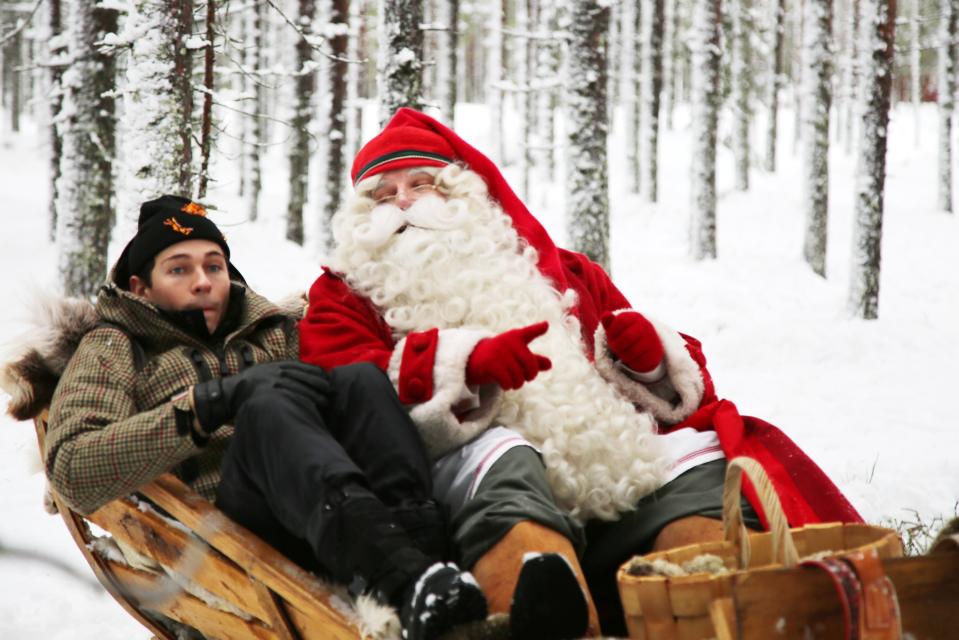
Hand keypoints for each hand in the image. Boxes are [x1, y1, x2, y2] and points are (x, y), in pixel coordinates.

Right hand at [192, 361, 331, 432]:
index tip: (328, 380)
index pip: (304, 367)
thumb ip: (283, 372)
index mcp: (278, 365)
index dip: (318, 374)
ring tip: (325, 402)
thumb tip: (306, 375)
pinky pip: (289, 397)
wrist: (229, 393)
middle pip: (305, 376)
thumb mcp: (267, 372)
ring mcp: (272, 382)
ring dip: (315, 395)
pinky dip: (302, 401)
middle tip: (331, 393)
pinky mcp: (268, 394)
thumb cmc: (252, 386)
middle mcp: (276, 371)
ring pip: (300, 387)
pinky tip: (311, 407)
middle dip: (320, 385)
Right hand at [466, 322, 551, 389]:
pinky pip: (508, 382)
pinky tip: (505, 384)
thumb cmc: (499, 356)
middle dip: (530, 376)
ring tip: (513, 382)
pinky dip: (508, 386)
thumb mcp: (516, 355)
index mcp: (516, 337)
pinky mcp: (491, 365)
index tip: (546, 325)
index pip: (528, 333)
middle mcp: (508, 343)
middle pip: (531, 366)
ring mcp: (499, 353)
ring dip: (517, 384)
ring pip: (519, 377)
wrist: (472, 359)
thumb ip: (534, 360)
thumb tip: (550, 365)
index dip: (538, 329)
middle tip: (526, 378)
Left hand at [601, 311, 663, 373]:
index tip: (610, 336)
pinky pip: (640, 360)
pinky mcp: (655, 353)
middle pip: (627, 337)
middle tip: (614, 348)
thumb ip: (610, 322)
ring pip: (633, 351)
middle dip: (617, 345)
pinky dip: (631, 362)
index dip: (612, 331)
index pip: (621, 321)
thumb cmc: (626, 333)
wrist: (648, 345)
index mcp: (635, 317)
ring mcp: (652, 339)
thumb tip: (605, 314)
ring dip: (623, 355)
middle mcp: (645, 326)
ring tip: (622, 353)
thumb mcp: (616, 327)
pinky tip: (630, 358)